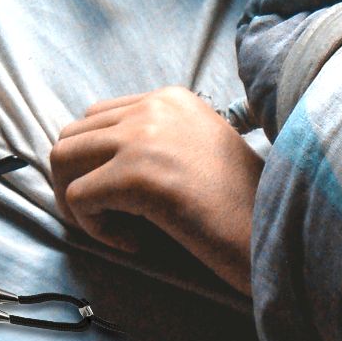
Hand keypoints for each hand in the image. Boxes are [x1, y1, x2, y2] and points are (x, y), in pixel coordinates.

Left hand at [50, 86, 263, 294]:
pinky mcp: (137, 175)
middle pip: (71, 135)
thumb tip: (97, 167)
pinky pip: (78, 198)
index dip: (93, 164)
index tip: (119, 201)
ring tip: (112, 230)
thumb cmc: (245, 208)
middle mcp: (154, 106)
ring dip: (76, 202)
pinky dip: (94, 229)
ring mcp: (144, 137)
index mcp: (171, 98)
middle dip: (74, 181)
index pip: (96, 118)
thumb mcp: (201, 153)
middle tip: (103, 220)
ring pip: (62, 160)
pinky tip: (133, 243)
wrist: (278, 233)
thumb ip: (157, 145)